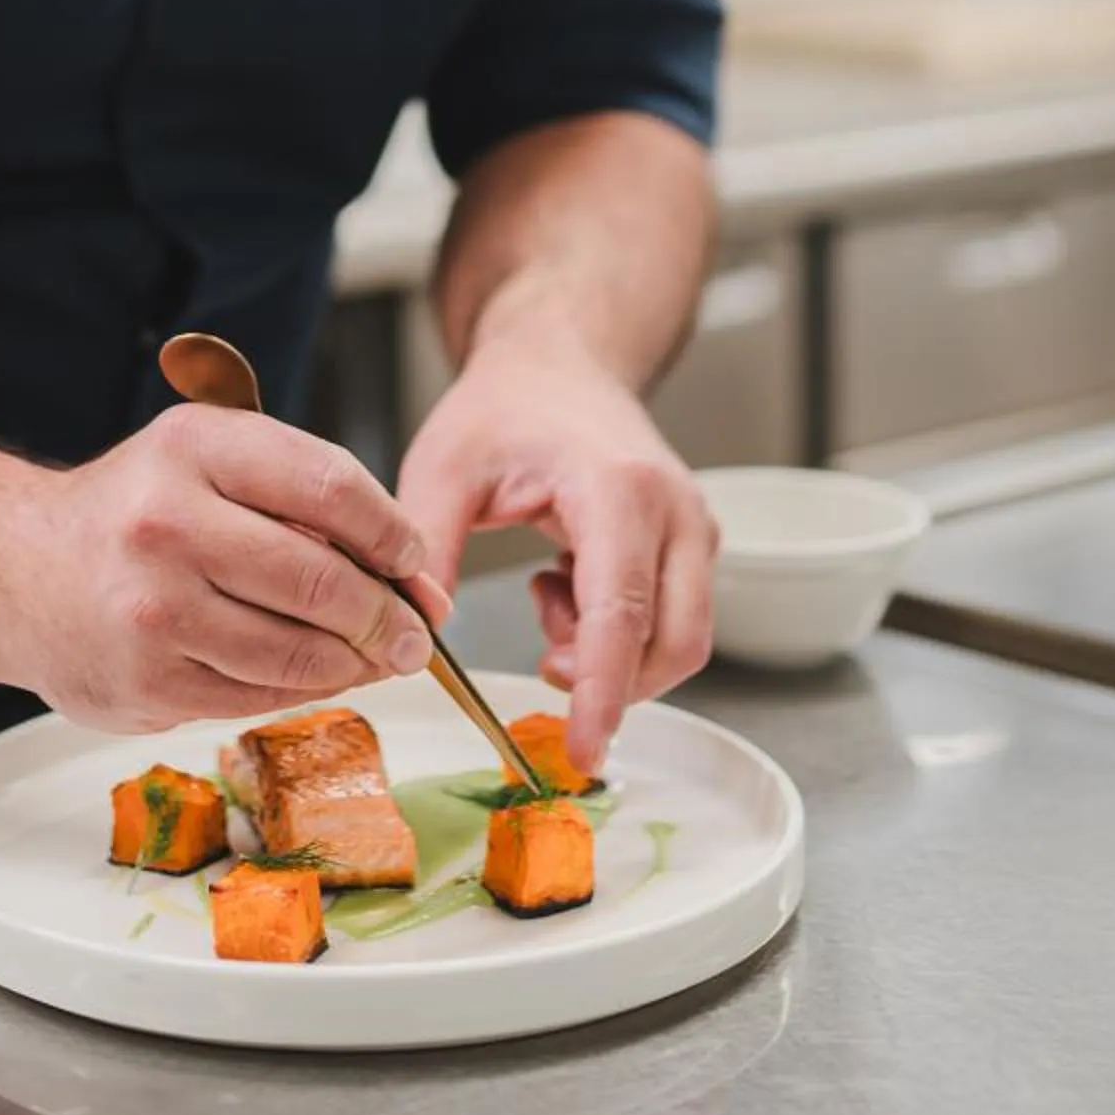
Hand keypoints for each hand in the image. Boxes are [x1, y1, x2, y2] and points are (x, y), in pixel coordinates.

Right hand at [0, 406, 453, 733]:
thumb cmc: (132, 511)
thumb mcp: (204, 459)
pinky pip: (259, 697)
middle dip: (387, 615)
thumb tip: (411, 572)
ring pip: (298, 653)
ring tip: (374, 656)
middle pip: (321, 581)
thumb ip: (300, 494)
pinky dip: (303, 691)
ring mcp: (155, 610)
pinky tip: (314, 675)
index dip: (393, 533)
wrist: (17, 571)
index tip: (415, 561)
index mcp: (194, 447)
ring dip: (355, 663)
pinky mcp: (150, 683)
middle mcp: (168, 523)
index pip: (330, 487)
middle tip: (414, 631)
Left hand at [395, 322, 716, 772]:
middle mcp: (676, 512)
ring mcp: (695, 529)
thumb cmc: (504, 408)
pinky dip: (619, 633)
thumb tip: (419, 630)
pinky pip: (672, 621)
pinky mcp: (694, 545)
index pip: (623, 616)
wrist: (559, 361)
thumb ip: (427, 547)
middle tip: (542, 661)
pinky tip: (565, 584)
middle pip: (672, 644)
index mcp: (618, 490)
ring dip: (610, 654)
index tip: (581, 753)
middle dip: (610, 683)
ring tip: (546, 596)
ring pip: (679, 640)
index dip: (604, 695)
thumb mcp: (442, 467)